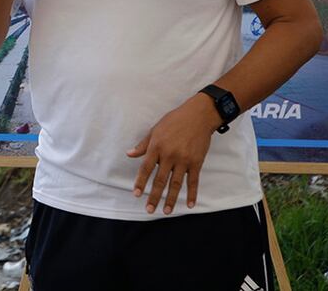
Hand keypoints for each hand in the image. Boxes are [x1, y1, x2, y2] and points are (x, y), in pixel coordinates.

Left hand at [126, 93, 221, 213]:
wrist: (198, 116)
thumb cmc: (174, 121)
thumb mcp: (155, 130)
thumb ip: (143, 145)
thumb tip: (129, 154)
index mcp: (157, 147)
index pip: (146, 168)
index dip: (141, 182)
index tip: (136, 194)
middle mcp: (169, 156)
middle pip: (160, 180)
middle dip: (154, 196)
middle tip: (149, 210)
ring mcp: (184, 160)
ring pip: (176, 184)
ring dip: (170, 199)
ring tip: (166, 211)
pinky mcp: (196, 162)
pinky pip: (193, 181)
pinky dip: (192, 193)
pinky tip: (189, 204)